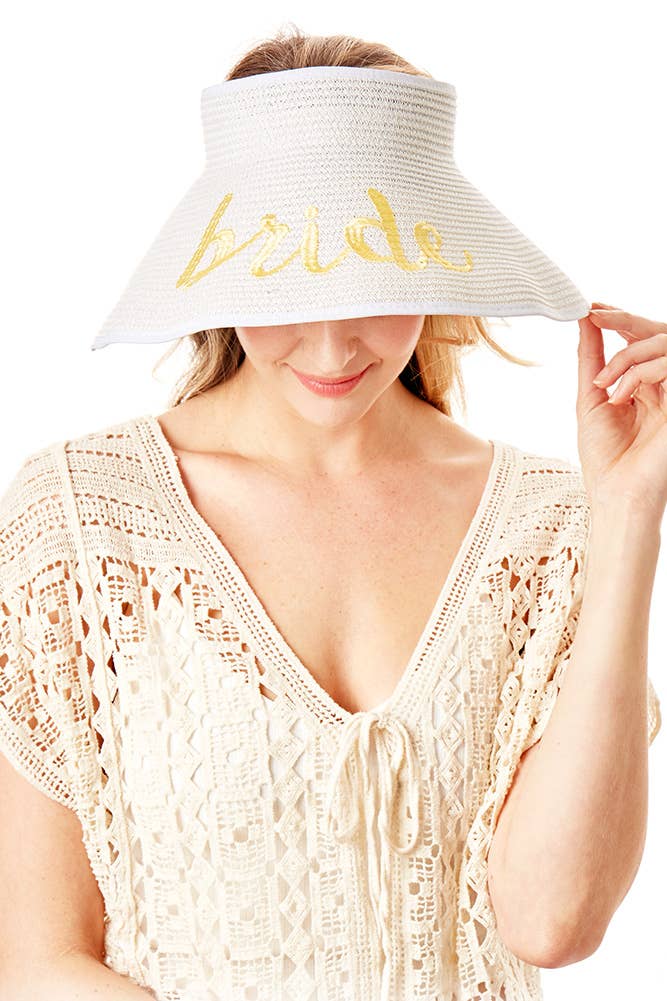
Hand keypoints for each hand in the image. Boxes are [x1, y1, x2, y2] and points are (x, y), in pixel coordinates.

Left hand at [577, 301, 666, 519]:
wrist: (618, 495)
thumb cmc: (604, 456)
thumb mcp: (591, 399)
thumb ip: (592, 358)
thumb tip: (584, 320)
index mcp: (646, 385)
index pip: (641, 340)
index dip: (620, 319)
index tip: (591, 307)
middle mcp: (665, 386)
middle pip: (656, 335)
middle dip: (625, 321)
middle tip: (596, 315)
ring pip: (663, 347)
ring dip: (627, 357)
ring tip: (604, 384)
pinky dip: (639, 374)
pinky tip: (619, 398)